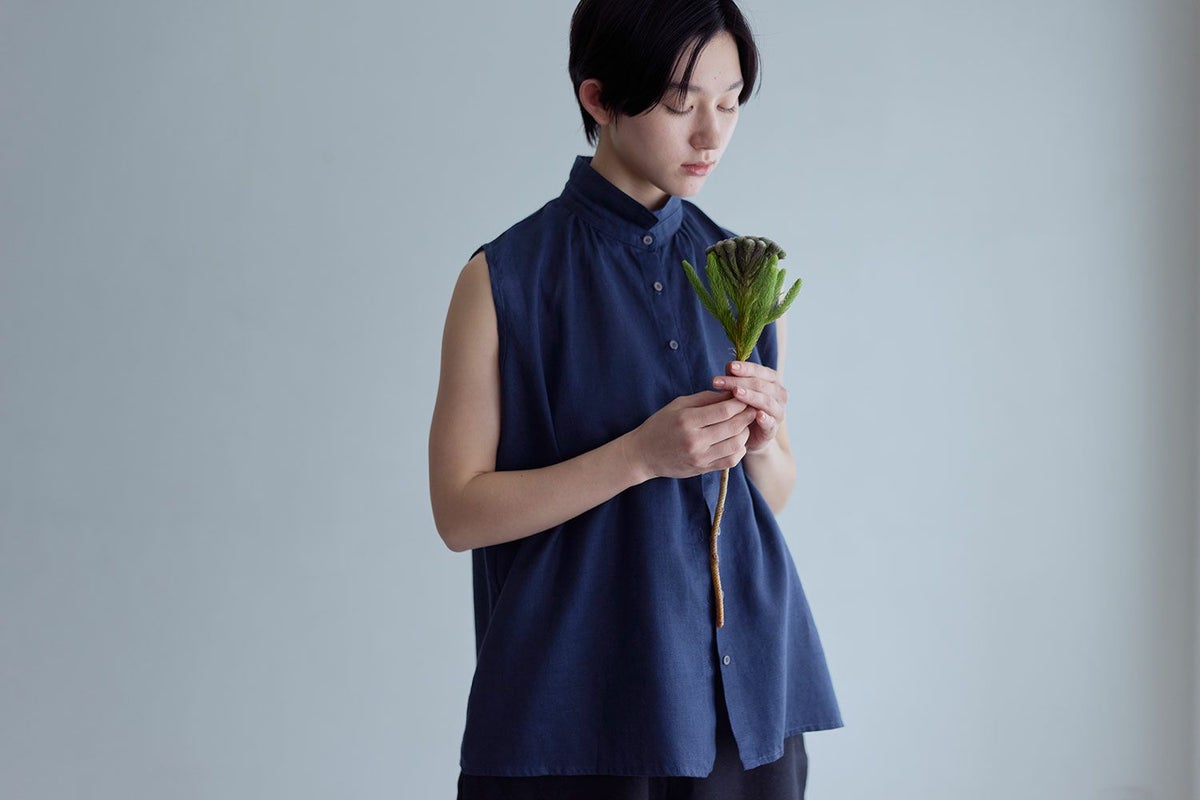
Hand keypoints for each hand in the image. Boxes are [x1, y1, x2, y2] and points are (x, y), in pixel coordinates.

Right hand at [628, 390, 757, 479]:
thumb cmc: (660, 425)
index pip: (724, 410)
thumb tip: (731, 393)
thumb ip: (706, 398)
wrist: (643, 454)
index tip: (747, 395)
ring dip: (745, 432)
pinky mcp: (702, 469)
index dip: (740, 402)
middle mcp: (694, 440)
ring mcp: (699, 457)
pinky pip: (730, 460)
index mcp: (687, 420)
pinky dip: (739, 449)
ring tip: (744, 423)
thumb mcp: (678, 405)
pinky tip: (736, 440)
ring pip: (736, 444)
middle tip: (753, 407)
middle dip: (747, 415)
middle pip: (733, 426)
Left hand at [711, 361, 786, 453]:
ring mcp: (778, 411)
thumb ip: (735, 378)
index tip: (729, 366)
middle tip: (718, 381)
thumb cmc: (742, 406)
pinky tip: (757, 415)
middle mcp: (779, 394)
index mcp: (772, 380)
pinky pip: (770, 423)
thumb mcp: (737, 389)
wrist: (749, 434)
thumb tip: (729, 365)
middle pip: (760, 385)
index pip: (760, 371)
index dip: (745, 368)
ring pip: (766, 401)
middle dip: (739, 381)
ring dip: (751, 396)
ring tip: (735, 393)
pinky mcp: (773, 429)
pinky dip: (765, 418)